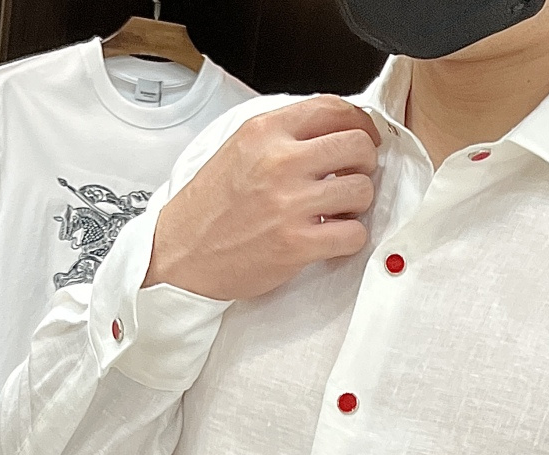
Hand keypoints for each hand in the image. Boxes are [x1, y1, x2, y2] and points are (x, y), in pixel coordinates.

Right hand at [144, 96, 381, 300]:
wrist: (183, 252)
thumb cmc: (210, 207)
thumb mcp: (239, 150)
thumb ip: (282, 136)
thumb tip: (331, 131)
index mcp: (264, 132)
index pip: (333, 109)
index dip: (360, 123)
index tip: (365, 137)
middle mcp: (279, 162)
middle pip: (357, 146)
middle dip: (364, 163)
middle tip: (353, 177)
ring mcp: (290, 204)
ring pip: (362, 190)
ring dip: (358, 203)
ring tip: (339, 211)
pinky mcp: (297, 244)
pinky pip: (353, 234)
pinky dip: (350, 237)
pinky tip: (332, 237)